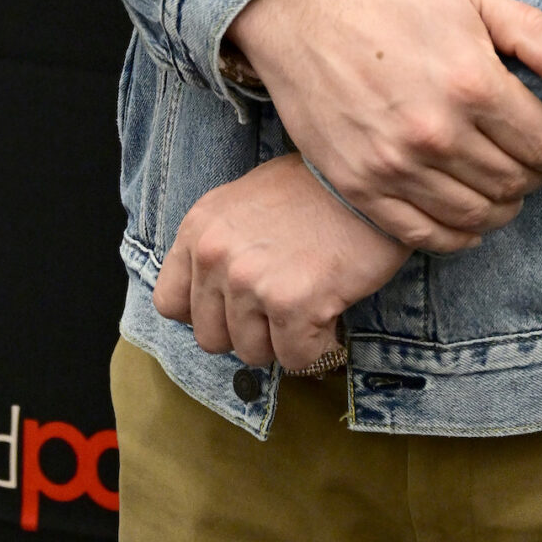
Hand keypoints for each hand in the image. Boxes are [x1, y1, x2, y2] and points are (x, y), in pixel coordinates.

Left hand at [151, 154, 407, 371]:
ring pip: (253, 353)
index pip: (170, 304)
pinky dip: (319, 346)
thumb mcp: (245, 203)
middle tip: (283, 303)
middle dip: (249, 330)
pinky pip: (297, 358)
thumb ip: (219, 246)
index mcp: (199, 228)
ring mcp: (251, 280)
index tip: (238, 305)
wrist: (370, 182)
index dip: (208, 312)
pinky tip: (332, 311)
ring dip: (285, 339)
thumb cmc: (316, 191)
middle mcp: (215, 254)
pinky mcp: (293, 303)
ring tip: (310, 300)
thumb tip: (215, 300)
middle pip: (211, 338)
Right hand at [228, 0, 541, 249]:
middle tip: (527, 165)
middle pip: (514, 184)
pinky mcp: (362, 187)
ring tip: (501, 190)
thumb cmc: (396, 6)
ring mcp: (396, 166)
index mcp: (472, 84)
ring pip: (476, 216)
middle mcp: (437, 133)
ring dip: (500, 209)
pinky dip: (457, 236)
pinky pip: (425, 236)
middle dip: (532, 178)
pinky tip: (467, 221)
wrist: (306, 20)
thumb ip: (530, 31)